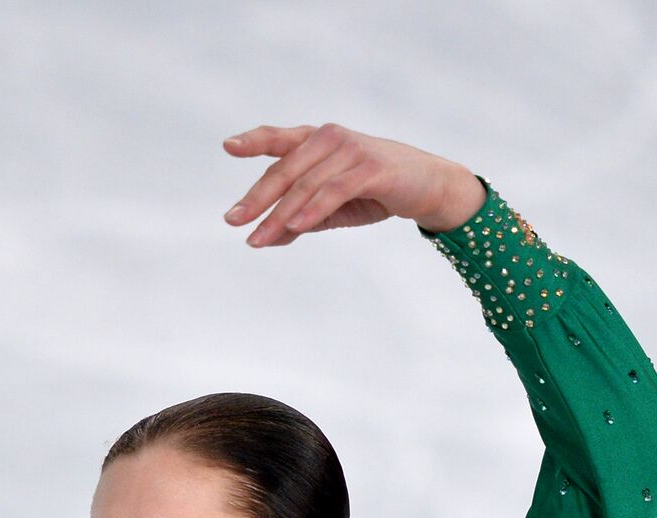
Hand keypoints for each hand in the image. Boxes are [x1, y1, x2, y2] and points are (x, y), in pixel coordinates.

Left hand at [221, 123, 475, 246]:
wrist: (429, 187)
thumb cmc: (376, 193)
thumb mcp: (331, 209)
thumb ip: (298, 220)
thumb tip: (264, 239)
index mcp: (316, 141)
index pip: (278, 138)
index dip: (254, 141)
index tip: (228, 146)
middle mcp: (330, 138)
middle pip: (285, 169)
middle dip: (257, 198)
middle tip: (233, 221)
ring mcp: (351, 149)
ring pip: (306, 185)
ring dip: (279, 215)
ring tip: (257, 239)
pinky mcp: (371, 167)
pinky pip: (334, 190)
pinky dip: (312, 209)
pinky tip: (294, 226)